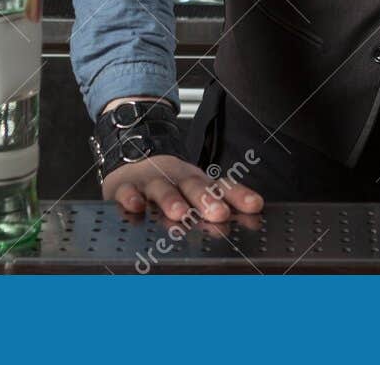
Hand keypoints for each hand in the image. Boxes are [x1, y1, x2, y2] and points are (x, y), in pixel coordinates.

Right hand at [101, 154, 264, 222]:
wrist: (131, 160)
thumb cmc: (169, 184)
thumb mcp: (194, 192)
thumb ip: (219, 204)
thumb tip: (251, 218)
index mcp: (198, 182)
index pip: (222, 186)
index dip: (239, 195)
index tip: (254, 205)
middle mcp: (177, 179)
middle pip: (194, 186)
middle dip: (207, 199)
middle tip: (218, 213)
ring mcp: (150, 182)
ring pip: (162, 189)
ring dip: (171, 200)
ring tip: (180, 214)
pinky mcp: (125, 187)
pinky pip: (127, 192)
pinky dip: (131, 198)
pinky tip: (136, 206)